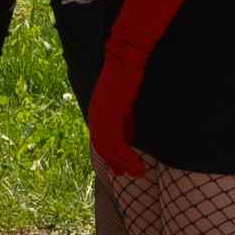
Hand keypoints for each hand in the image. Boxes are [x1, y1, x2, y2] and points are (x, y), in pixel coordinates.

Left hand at [87, 48, 147, 175]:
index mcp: (98, 113)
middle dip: (116, 162)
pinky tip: (139, 165)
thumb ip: (125, 122)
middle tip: (129, 174)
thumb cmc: (127, 76)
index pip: (102, 140)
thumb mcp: (126, 104)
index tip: (121, 168)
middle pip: (103, 147)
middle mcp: (96, 117)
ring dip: (124, 163)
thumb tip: (129, 139)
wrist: (126, 59)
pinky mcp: (109, 116)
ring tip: (139, 173)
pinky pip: (116, 144)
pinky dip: (127, 157)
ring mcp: (100, 117)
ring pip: (109, 149)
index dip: (111, 156)